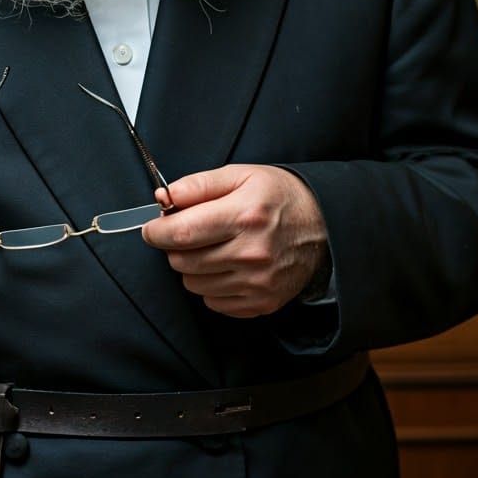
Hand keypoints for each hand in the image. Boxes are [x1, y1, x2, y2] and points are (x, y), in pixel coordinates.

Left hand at [142, 164, 329, 318]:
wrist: (324, 227)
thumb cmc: (279, 197)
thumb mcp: (241, 175)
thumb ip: (198, 185)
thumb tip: (164, 196)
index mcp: (244, 215)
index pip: (181, 233)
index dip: (157, 232)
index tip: (153, 228)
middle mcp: (251, 253)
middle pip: (183, 262)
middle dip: (175, 247)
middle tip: (188, 233)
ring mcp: (257, 282)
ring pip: (194, 284)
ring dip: (192, 267)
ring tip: (212, 248)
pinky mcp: (262, 303)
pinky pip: (213, 302)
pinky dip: (211, 285)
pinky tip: (227, 266)